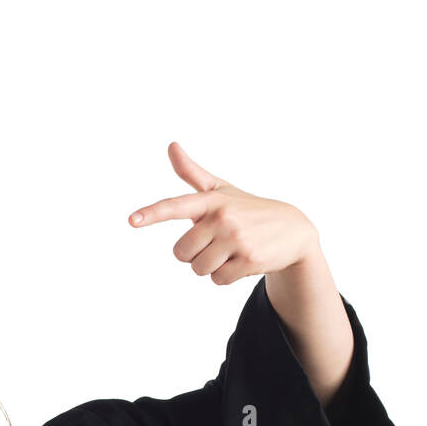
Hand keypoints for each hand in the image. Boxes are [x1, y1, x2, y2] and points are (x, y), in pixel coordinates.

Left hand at [128, 141, 318, 285]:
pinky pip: (218, 280)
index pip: (176, 206)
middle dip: (194, 254)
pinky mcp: (249, 259)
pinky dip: (226, 276)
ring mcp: (237, 238)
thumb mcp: (221, 190)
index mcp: (211, 200)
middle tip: (215, 244)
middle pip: (181, 253)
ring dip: (210, 267)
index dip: (153, 214)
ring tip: (230, 252)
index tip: (133, 220)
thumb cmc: (248, 210)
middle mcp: (223, 217)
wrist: (293, 230)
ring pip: (199, 269)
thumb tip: (171, 145)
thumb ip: (192, 174)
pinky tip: (242, 261)